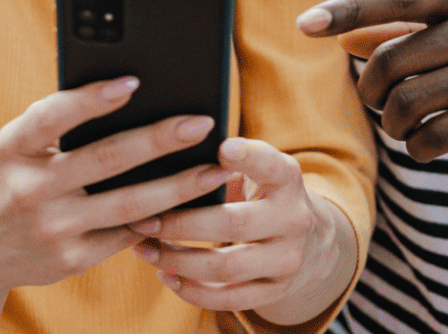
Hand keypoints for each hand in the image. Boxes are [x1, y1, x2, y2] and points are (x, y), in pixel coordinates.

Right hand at [0, 77, 234, 293]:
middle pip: (105, 160)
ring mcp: (52, 229)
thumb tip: (126, 91)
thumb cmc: (14, 177)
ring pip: (128, 205)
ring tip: (214, 170)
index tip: (133, 82)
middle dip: (158, 140)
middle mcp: (30, 189)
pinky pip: (126, 235)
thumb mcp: (18, 145)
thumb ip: (56, 121)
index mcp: (15, 148)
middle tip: (202, 124)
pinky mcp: (71, 260)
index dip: (92, 99)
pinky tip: (191, 205)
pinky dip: (160, 219)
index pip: (52, 117)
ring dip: (178, 187)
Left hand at [127, 138, 349, 322]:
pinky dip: (192, 291)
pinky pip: (230, 299)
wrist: (305, 238)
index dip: (247, 158)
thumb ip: (223, 161)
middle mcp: (294, 218)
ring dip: (177, 260)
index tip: (221, 148)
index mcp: (287, 178)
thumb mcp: (256, 169)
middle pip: (232, 224)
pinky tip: (165, 275)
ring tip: (144, 249)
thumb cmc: (260, 191)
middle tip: (142, 220)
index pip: (270, 165)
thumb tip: (165, 154)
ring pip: (226, 267)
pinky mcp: (276, 290)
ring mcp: (287, 259)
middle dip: (180, 224)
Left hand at [297, 0, 447, 160]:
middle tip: (379, 104)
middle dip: (372, 91)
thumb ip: (417, 30)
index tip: (305, 25)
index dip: (344, 11)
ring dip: (394, 123)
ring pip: (408, 102)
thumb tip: (348, 40)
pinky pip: (437, 136)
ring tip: (404, 127)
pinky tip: (426, 147)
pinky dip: (419, 148)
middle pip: (390, 60)